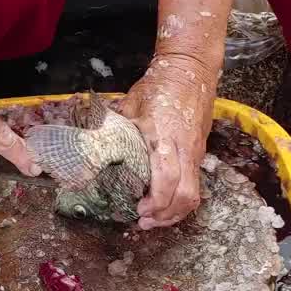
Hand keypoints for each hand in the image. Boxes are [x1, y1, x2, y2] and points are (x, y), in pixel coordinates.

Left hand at [121, 55, 215, 228]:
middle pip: (185, 195)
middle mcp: (184, 149)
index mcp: (164, 136)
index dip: (155, 201)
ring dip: (175, 213)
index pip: (167, 178)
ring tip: (154, 219)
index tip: (138, 209)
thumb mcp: (131, 103)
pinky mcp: (199, 154)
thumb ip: (115, 127)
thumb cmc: (159, 85)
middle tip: (143, 221)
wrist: (191, 69)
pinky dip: (181, 202)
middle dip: (165, 216)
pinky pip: (195, 186)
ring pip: (194, 195)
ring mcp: (195, 153)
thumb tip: (91, 146)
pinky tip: (165, 204)